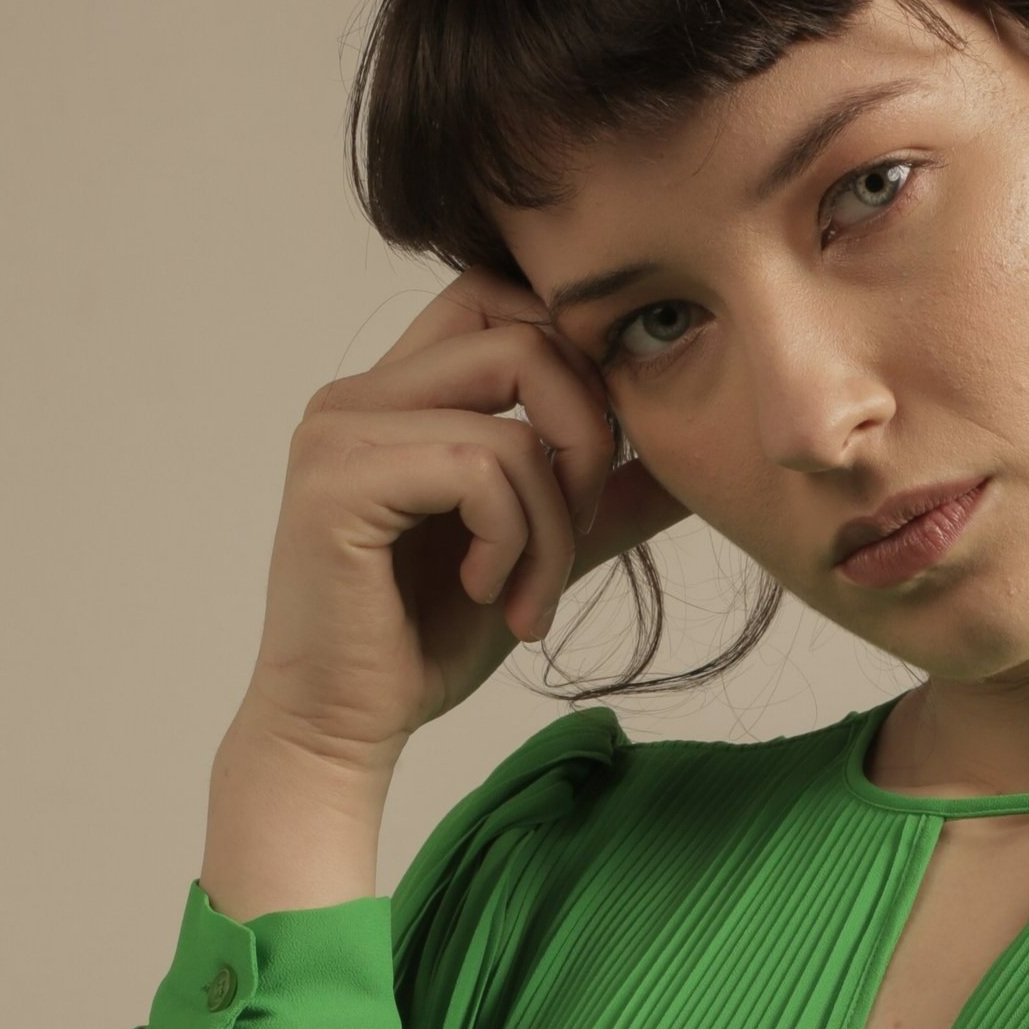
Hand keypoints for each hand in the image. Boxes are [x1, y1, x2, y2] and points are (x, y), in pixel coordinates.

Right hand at [227, 263, 694, 786]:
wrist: (341, 728)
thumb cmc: (422, 643)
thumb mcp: (535, 554)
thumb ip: (599, 502)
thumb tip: (690, 465)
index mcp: (396, 394)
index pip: (500, 300)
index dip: (572, 363)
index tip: (588, 474)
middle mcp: (358, 395)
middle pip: (522, 336)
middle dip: (588, 437)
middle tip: (581, 531)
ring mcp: (340, 432)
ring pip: (513, 422)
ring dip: (553, 525)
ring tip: (528, 597)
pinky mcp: (338, 481)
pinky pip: (480, 470)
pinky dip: (511, 541)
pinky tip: (486, 594)